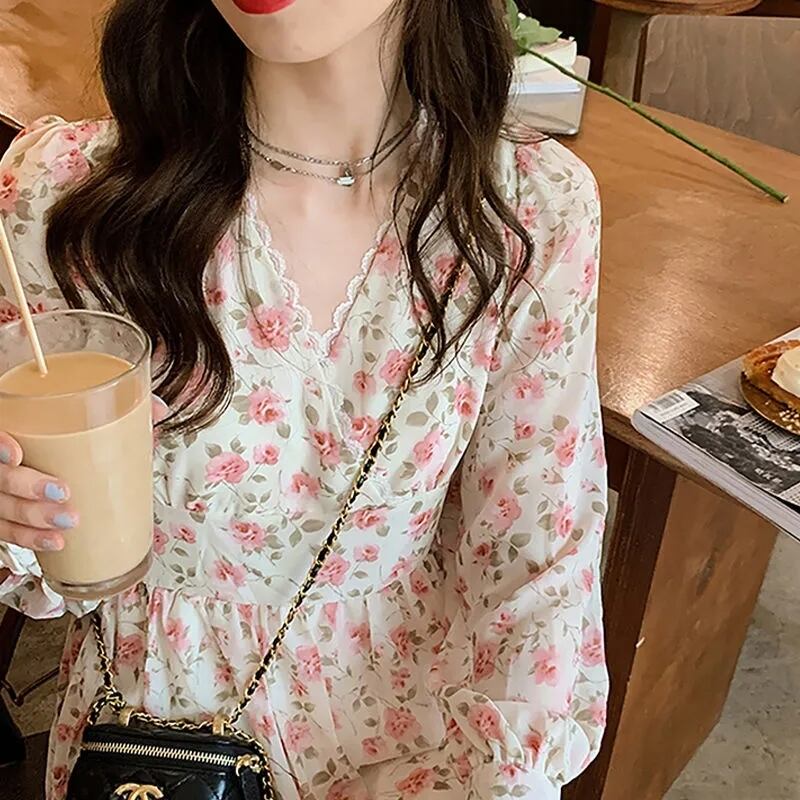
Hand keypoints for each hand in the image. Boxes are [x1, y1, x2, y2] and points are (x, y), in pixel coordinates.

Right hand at [0, 397, 167, 554]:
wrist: (54, 436)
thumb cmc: (66, 422)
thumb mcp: (84, 407)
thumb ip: (117, 404)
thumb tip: (157, 410)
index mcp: (14, 424)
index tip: (16, 453)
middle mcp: (4, 458)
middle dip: (28, 489)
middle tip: (63, 493)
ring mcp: (3, 487)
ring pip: (3, 508)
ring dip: (33, 519)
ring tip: (68, 522)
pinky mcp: (11, 511)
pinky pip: (9, 529)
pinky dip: (30, 538)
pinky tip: (54, 542)